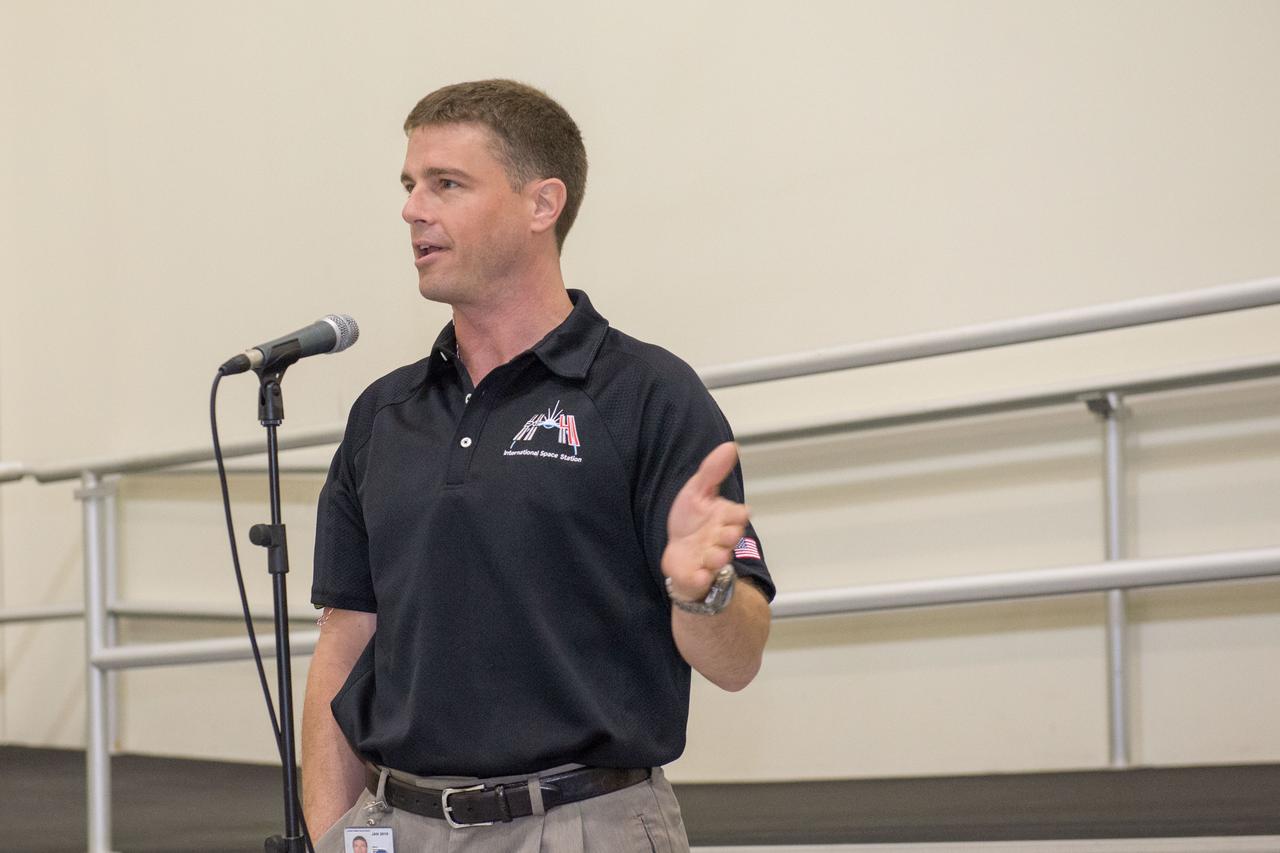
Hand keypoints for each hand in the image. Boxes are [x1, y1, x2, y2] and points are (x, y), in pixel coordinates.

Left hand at [662, 442, 749, 601]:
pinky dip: (700, 577)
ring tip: (708, 554)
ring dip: (715, 556)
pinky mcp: (697, 576)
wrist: (677, 554)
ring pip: (719, 559)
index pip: (739, 515)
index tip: (735, 514)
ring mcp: (710, 559)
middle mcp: (721, 539)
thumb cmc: (690, 522)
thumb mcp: (697, 492)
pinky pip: (702, 579)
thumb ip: (713, 471)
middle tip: (719, 533)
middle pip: (732, 537)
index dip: (737, 515)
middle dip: (727, 536)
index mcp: (725, 518)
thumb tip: (731, 446)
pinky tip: (697, 572)